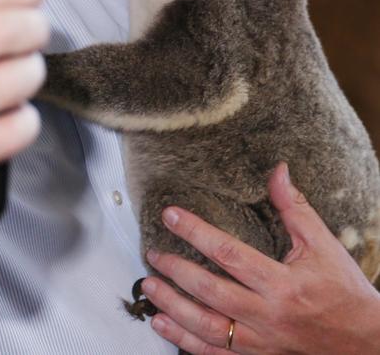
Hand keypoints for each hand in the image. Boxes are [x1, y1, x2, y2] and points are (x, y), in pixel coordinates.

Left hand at [141, 163, 379, 353]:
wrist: (366, 343)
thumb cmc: (344, 291)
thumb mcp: (323, 244)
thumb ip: (294, 208)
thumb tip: (277, 171)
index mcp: (282, 284)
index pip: (228, 253)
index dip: (195, 232)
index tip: (171, 215)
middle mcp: (268, 316)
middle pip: (210, 293)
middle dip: (176, 271)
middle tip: (153, 253)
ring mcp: (261, 343)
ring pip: (206, 328)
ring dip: (173, 308)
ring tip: (149, 287)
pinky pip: (215, 354)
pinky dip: (186, 341)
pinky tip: (164, 326)